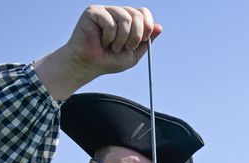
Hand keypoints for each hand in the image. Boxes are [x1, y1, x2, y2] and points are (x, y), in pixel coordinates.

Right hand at [35, 6, 161, 99]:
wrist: (88, 65)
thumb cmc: (108, 60)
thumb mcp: (134, 54)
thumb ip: (146, 41)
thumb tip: (160, 27)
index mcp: (127, 21)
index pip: (143, 12)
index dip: (148, 25)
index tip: (144, 39)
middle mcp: (117, 13)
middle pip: (136, 14)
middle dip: (136, 34)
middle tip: (127, 47)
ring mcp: (105, 11)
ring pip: (125, 18)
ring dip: (122, 38)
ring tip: (113, 47)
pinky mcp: (94, 12)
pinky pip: (110, 21)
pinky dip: (109, 36)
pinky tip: (102, 41)